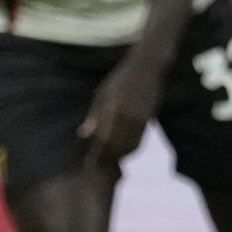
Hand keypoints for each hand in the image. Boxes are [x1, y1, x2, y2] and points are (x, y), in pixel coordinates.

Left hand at [80, 47, 162, 169]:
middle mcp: (126, 118)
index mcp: (111, 110)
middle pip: (116, 147)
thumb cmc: (120, 79)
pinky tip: (123, 150)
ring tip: (110, 158)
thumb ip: (94, 116)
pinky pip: (138, 141)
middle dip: (107, 157)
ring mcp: (139, 120)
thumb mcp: (102, 94)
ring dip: (119, 154)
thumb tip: (83, 134)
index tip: (90, 160)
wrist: (147, 68)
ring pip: (129, 147)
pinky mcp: (147, 122)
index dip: (97, 152)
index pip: (103, 140)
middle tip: (99, 162)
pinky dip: (130, 148)